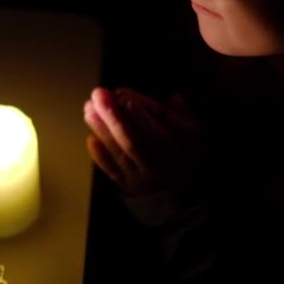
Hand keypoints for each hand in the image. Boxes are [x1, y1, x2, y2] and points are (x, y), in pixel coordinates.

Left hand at [83, 86, 203, 196]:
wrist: (179, 190)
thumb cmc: (184, 152)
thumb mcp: (194, 133)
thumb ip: (183, 114)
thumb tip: (173, 98)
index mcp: (178, 151)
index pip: (156, 131)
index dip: (138, 112)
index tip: (121, 93)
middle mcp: (159, 168)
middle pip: (134, 142)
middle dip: (114, 116)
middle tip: (99, 94)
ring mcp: (141, 179)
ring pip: (120, 153)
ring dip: (102, 129)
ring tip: (89, 108)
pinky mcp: (127, 186)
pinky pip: (111, 170)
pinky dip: (100, 155)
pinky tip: (91, 137)